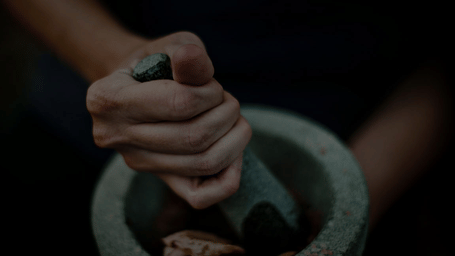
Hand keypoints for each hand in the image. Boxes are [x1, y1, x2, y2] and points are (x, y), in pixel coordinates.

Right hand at [86, 31, 251, 208]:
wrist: (141, 88)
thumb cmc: (158, 65)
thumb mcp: (170, 47)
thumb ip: (184, 54)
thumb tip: (192, 57)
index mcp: (107, 98)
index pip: (179, 104)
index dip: (211, 93)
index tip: (212, 85)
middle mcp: (115, 136)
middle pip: (194, 138)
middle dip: (226, 114)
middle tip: (227, 101)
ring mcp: (137, 162)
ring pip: (203, 163)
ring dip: (234, 138)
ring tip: (231, 119)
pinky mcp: (160, 179)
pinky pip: (201, 196)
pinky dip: (229, 177)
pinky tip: (233, 152)